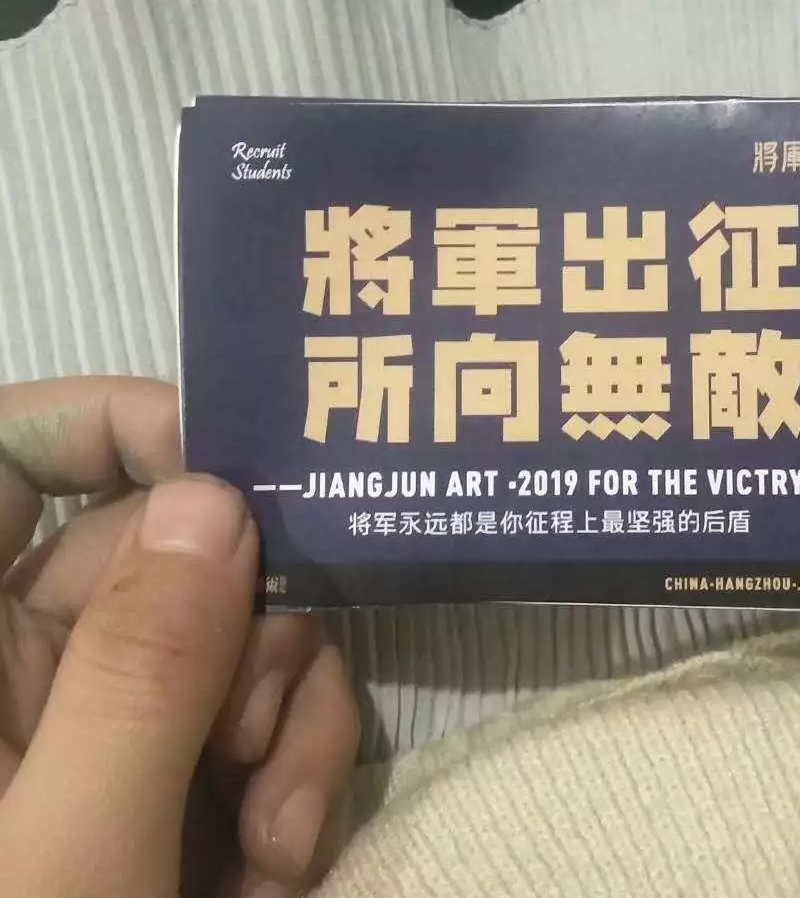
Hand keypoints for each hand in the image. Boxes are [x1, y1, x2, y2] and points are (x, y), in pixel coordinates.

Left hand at [0, 377, 359, 896]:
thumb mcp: (63, 861)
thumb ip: (137, 672)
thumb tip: (217, 499)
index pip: (4, 455)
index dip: (108, 421)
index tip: (229, 464)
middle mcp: (26, 663)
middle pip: (167, 543)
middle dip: (246, 618)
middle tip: (257, 722)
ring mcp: (110, 720)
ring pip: (239, 627)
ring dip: (285, 713)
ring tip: (275, 826)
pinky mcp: (178, 773)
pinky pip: (267, 710)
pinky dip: (294, 769)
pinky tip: (280, 857)